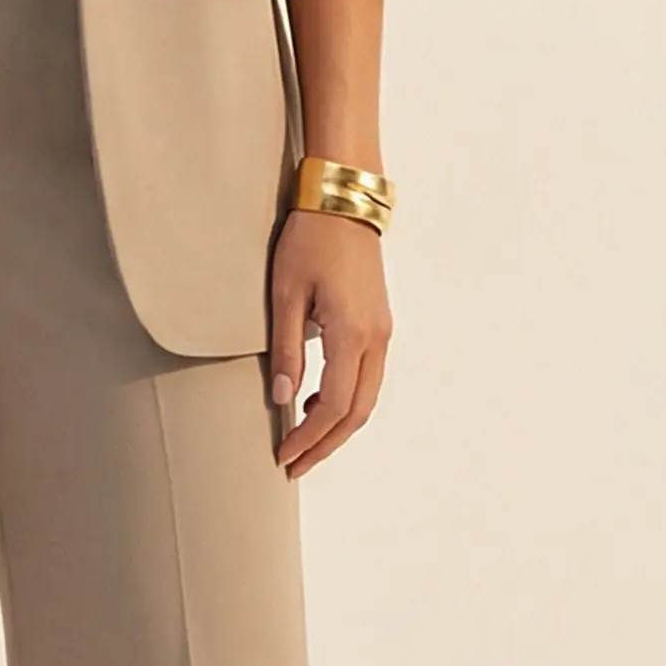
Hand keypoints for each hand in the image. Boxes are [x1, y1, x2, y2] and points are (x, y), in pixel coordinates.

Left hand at [267, 207, 391, 475]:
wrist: (343, 200)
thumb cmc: (310, 240)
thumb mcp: (285, 294)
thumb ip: (287, 349)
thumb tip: (284, 399)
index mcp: (352, 333)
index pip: (334, 406)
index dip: (309, 437)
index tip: (283, 456)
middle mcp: (376, 338)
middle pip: (357, 413)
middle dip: (325, 444)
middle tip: (293, 465)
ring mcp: (382, 331)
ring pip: (367, 398)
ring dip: (336, 425)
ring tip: (301, 439)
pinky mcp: (379, 323)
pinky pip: (368, 376)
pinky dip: (346, 400)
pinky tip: (316, 399)